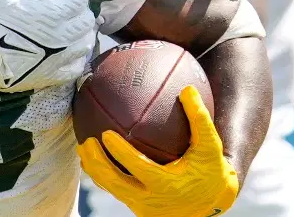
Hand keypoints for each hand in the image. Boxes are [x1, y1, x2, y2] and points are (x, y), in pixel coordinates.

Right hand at [0, 0, 95, 91]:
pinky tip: (68, 52)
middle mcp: (63, 37)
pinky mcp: (51, 76)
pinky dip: (77, 57)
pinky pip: (76, 67)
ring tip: (70, 29)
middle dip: (80, 9)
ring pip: (86, 43)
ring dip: (82, 33)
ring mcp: (59, 59)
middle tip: (68, 6)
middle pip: (87, 21)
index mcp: (52, 13)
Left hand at [77, 86, 238, 216]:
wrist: (211, 202)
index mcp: (167, 185)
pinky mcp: (137, 208)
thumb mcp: (210, 147)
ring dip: (93, 170)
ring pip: (110, 189)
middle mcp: (151, 199)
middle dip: (97, 164)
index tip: (105, 134)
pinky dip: (101, 176)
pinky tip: (92, 157)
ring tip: (82, 148)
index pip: (138, 168)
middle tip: (86, 141)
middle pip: (115, 184)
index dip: (121, 153)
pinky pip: (114, 191)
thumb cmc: (210, 170)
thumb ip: (200, 119)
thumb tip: (187, 89)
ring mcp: (142, 206)